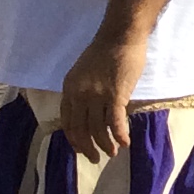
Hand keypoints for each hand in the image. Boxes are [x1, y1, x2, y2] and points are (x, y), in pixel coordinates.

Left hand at [56, 26, 145, 161]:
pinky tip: (125, 143)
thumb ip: (84, 91)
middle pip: (80, 129)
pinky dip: (119, 136)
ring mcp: (97, 95)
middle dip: (87, 148)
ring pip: (97, 129)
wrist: (121, 34)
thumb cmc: (106, 50)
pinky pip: (115, 123)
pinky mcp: (115, 95)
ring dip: (104, 145)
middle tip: (94, 159)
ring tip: (112, 153)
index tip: (81, 149)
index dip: (74, 139)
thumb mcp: (85, 72)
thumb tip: (91, 113)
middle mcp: (79, 94)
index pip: (67, 121)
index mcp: (70, 88)